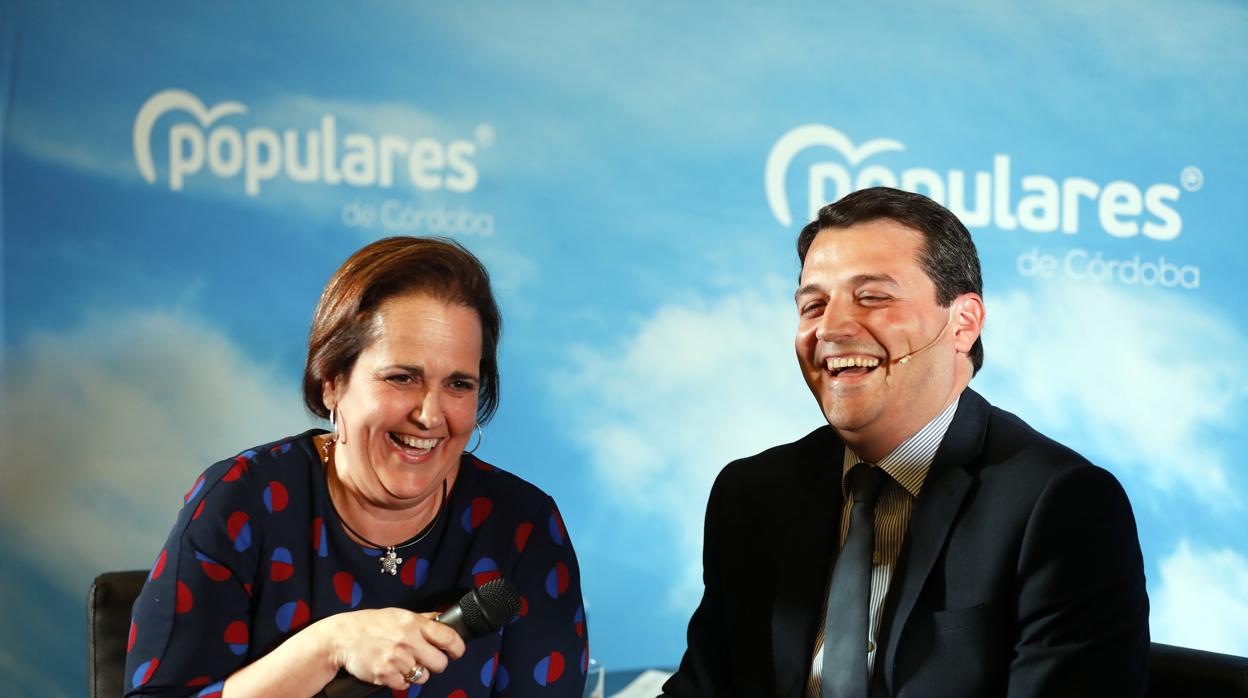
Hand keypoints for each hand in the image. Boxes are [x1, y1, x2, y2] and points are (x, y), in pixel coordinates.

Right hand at [326, 608, 466, 690]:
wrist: (342, 637)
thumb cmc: (371, 624)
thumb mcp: (399, 614)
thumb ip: (423, 619)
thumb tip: (443, 620)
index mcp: (413, 624)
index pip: (448, 638)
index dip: (457, 648)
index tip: (456, 652)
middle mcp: (407, 641)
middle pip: (440, 664)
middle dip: (436, 664)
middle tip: (426, 659)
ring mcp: (396, 659)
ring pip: (423, 676)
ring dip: (416, 673)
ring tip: (404, 663)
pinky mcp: (385, 675)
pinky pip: (404, 685)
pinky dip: (400, 680)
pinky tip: (392, 669)